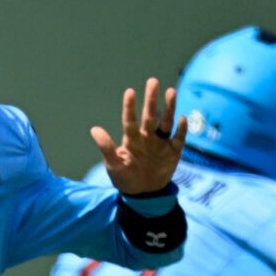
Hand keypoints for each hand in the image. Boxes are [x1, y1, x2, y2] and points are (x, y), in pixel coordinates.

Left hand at [92, 78, 187, 195]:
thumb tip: (94, 129)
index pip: (130, 120)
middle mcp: (147, 136)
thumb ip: (106, 148)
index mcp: (132, 139)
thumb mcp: (114, 165)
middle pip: (150, 115)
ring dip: (169, 107)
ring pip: (166, 122)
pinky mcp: (174, 151)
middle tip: (152, 81)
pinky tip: (182, 119)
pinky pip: (179, 138)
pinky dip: (181, 129)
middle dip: (151, 99)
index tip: (130, 92)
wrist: (143, 194)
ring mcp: (161, 143)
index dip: (130, 107)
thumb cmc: (125, 178)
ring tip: (171, 91)